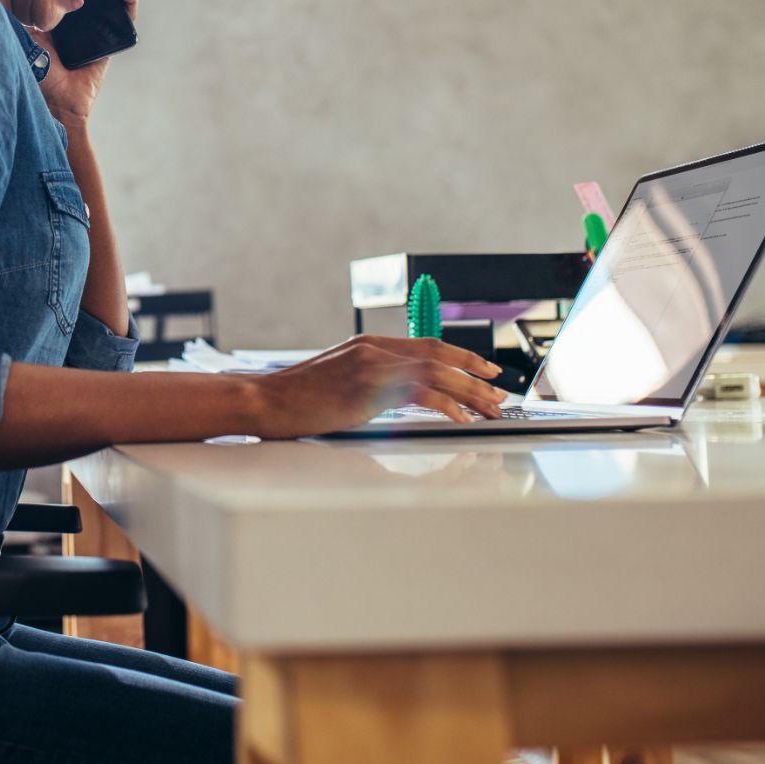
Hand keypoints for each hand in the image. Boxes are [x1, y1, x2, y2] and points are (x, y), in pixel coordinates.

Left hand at [37, 0, 135, 127]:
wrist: (60, 102)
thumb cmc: (40, 73)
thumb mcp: (26, 39)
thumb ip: (22, 18)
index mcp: (59, 20)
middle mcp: (79, 23)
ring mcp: (97, 31)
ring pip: (112, 1)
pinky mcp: (113, 41)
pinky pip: (126, 18)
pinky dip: (129, 3)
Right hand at [248, 335, 506, 436]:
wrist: (265, 400)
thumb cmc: (294, 401)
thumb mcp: (337, 385)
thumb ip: (369, 386)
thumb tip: (399, 402)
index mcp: (367, 345)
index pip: (426, 345)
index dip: (460, 357)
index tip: (483, 371)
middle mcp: (373, 348)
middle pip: (439, 353)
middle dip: (475, 371)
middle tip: (499, 391)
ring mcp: (371, 364)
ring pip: (437, 371)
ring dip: (470, 391)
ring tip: (490, 408)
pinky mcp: (369, 386)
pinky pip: (421, 392)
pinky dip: (448, 405)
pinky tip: (461, 419)